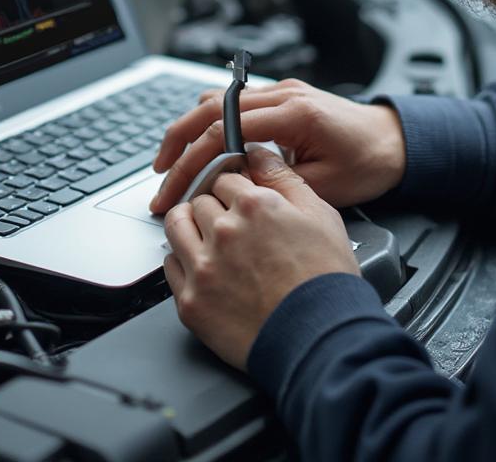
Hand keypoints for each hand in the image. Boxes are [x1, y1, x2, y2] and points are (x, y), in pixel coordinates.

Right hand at [150, 78, 404, 213]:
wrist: (397, 141)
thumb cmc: (370, 163)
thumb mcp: (324, 186)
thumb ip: (276, 182)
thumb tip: (233, 186)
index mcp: (295, 113)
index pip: (223, 131)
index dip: (191, 161)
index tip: (172, 188)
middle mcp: (284, 94)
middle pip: (209, 109)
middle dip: (178, 143)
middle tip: (160, 177)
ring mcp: (282, 90)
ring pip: (216, 99)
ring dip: (189, 129)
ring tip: (171, 162)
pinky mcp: (282, 95)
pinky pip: (234, 102)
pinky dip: (209, 123)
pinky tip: (200, 147)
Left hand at [163, 146, 359, 369]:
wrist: (318, 341)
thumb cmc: (325, 281)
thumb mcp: (320, 214)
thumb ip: (284, 178)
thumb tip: (261, 154)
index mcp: (254, 205)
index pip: (225, 176)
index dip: (234, 187)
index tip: (237, 198)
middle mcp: (224, 231)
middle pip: (200, 200)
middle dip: (213, 207)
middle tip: (229, 223)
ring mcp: (204, 267)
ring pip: (176, 225)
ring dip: (189, 226)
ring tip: (207, 239)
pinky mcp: (191, 301)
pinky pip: (170, 266)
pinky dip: (183, 262)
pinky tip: (204, 268)